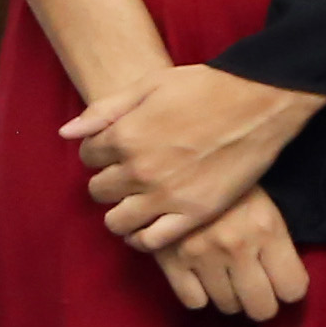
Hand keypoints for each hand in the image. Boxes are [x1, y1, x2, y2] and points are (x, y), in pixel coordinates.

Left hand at [66, 61, 324, 251]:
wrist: (259, 101)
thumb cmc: (203, 87)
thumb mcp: (147, 86)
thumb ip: (104, 111)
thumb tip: (66, 134)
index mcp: (125, 136)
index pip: (87, 156)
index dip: (99, 152)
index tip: (115, 151)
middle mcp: (139, 170)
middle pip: (99, 190)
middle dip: (108, 182)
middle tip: (127, 176)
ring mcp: (166, 195)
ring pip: (117, 221)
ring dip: (120, 212)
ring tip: (134, 203)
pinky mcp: (194, 214)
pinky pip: (151, 241)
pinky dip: (142, 238)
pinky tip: (147, 226)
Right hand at [153, 190, 307, 322]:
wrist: (178, 160)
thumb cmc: (229, 185)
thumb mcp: (265, 206)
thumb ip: (276, 244)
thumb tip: (284, 285)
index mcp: (266, 228)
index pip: (292, 289)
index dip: (288, 287)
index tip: (280, 281)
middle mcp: (236, 245)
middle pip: (261, 308)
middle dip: (262, 301)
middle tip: (255, 287)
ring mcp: (201, 254)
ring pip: (228, 306)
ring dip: (230, 295)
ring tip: (225, 275)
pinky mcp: (171, 259)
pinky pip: (194, 301)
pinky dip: (199, 293)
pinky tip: (200, 275)